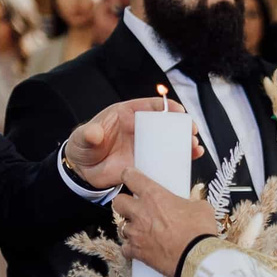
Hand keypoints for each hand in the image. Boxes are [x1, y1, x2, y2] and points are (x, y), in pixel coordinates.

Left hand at [63, 97, 202, 191]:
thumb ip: (88, 135)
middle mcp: (138, 129)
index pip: (148, 106)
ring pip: (168, 142)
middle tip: (192, 130)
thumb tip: (94, 133)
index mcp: (126, 114)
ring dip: (184, 143)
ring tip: (195, 147)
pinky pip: (165, 160)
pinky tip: (190, 160)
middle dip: (181, 125)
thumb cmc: (82, 147)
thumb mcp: (82, 139)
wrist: (82, 171)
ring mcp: (144, 146)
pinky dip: (178, 160)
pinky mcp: (145, 163)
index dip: (164, 107)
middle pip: (164, 123)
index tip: (178, 110)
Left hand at [111, 167, 220, 276]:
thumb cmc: (199, 231)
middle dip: (124, 204)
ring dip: (130, 228)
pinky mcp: (137, 252)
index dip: (129, 176)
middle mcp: (140, 212)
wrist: (196, 257)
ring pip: (120, 227)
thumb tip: (191, 206)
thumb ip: (189, 203)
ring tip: (141, 231)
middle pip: (118, 202)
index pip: (130, 177)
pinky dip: (131, 249)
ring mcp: (136, 233)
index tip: (131, 177)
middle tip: (134, 207)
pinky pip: (125, 249)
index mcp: (154, 196)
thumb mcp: (200, 208)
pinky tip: (140, 249)